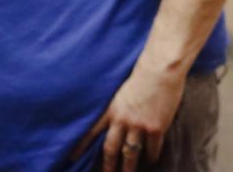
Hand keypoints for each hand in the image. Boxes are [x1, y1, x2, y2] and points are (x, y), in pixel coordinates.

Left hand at [71, 64, 185, 171]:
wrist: (161, 70)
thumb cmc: (145, 74)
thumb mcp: (123, 90)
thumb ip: (119, 106)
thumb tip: (118, 119)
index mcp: (112, 109)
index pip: (92, 131)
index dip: (81, 146)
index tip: (72, 158)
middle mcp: (122, 120)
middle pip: (111, 149)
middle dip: (108, 165)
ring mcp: (139, 126)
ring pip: (130, 153)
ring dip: (129, 167)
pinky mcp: (155, 128)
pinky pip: (152, 148)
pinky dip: (152, 155)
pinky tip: (152, 159)